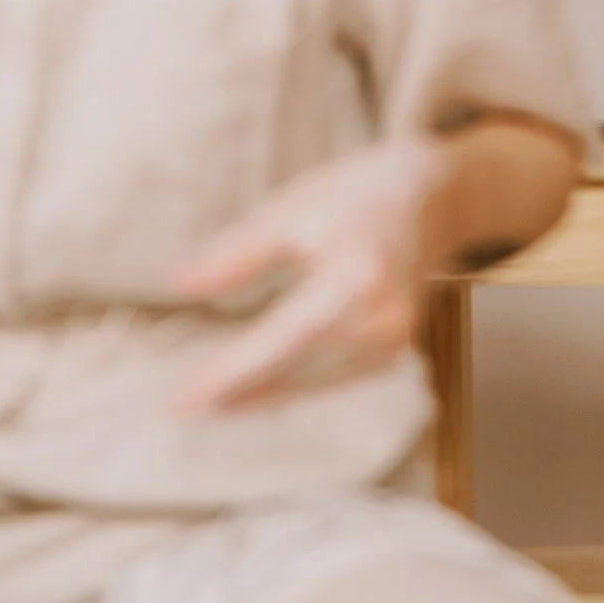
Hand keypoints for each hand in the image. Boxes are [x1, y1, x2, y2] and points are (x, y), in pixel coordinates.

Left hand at [170, 139, 453, 413]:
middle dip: (235, 393)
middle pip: (295, 370)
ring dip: (258, 397)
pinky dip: (290, 386)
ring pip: (311, 383)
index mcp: (354, 276)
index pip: (281, 340)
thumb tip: (177, 284)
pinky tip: (251, 392)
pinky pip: (329, 380)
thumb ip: (236, 254)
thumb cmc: (351, 194)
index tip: (184, 398)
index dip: (231, 374)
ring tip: (204, 404)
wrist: (426, 199)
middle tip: (178, 408)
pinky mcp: (391, 352)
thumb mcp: (290, 209)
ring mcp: (391, 341)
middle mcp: (380, 319)